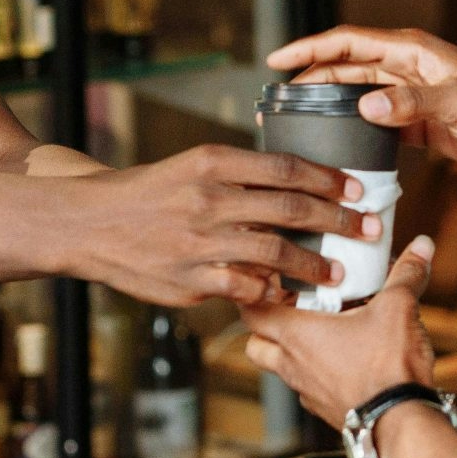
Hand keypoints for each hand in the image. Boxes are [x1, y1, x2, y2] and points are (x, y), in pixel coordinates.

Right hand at [64, 145, 378, 306]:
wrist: (89, 223)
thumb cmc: (148, 194)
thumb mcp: (191, 166)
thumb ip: (239, 175)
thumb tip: (294, 184)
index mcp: (213, 162)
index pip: (286, 167)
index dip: (328, 180)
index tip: (355, 189)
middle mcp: (209, 198)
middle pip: (291, 209)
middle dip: (338, 221)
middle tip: (366, 229)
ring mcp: (201, 241)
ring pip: (276, 252)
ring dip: (315, 265)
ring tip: (338, 273)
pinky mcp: (191, 279)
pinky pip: (246, 288)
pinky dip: (273, 292)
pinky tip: (290, 295)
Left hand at [241, 236, 437, 426]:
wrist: (399, 422)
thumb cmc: (386, 368)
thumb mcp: (398, 308)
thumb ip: (406, 274)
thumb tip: (421, 247)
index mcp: (296, 335)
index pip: (250, 311)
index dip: (253, 292)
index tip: (269, 279)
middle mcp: (292, 365)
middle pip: (256, 342)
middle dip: (267, 324)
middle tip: (293, 304)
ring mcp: (307, 391)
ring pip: (282, 366)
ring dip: (293, 348)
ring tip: (323, 330)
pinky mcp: (326, 408)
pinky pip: (310, 386)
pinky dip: (318, 371)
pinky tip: (346, 359)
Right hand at [265, 27, 456, 171]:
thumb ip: (413, 103)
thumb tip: (365, 106)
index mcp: (411, 52)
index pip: (348, 43)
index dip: (310, 48)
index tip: (276, 60)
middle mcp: (406, 68)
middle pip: (345, 68)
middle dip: (309, 78)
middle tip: (274, 100)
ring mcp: (411, 94)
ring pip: (357, 94)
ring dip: (327, 103)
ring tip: (293, 120)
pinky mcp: (418, 122)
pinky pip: (375, 121)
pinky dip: (352, 129)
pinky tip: (334, 145)